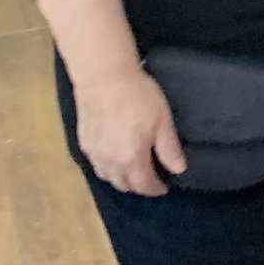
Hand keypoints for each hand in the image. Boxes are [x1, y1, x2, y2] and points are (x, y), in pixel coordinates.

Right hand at [75, 67, 185, 195]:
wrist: (104, 76)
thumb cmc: (138, 96)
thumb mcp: (163, 120)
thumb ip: (169, 149)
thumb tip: (179, 170)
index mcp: (131, 159)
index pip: (144, 185)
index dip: (156, 188)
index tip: (165, 186)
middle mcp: (110, 163)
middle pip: (124, 185)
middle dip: (139, 186)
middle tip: (151, 178)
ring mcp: (94, 154)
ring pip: (108, 178)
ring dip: (121, 179)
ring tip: (133, 170)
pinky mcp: (84, 142)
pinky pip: (97, 165)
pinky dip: (108, 168)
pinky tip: (114, 157)